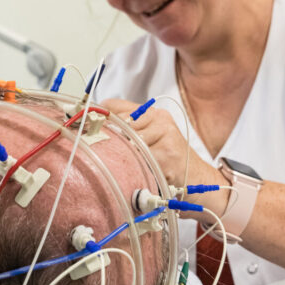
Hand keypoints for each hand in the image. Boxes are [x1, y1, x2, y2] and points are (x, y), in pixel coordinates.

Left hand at [101, 98, 215, 188]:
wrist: (198, 179)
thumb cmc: (169, 161)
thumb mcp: (148, 141)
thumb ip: (126, 133)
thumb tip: (92, 132)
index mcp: (150, 113)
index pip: (113, 105)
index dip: (98, 118)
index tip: (86, 130)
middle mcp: (158, 118)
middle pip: (118, 122)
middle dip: (106, 138)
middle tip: (95, 152)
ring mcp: (165, 133)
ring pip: (128, 141)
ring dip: (120, 156)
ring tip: (117, 166)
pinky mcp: (169, 152)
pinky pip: (141, 159)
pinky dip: (134, 169)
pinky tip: (136, 175)